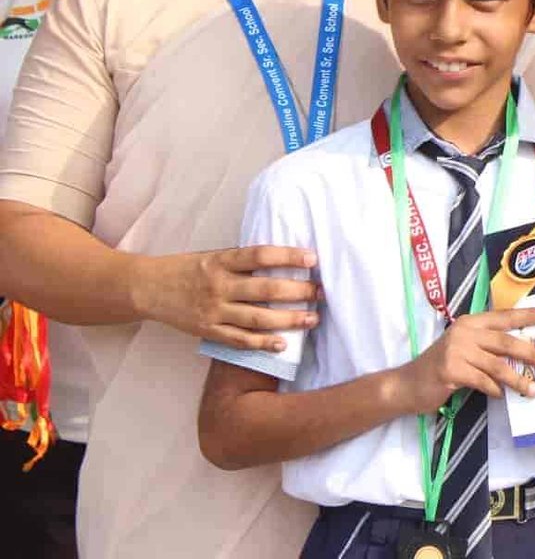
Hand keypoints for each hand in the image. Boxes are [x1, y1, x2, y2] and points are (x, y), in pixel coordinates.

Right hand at [130, 246, 320, 350]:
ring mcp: (213, 311)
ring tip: (313, 318)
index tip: (312, 259)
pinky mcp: (207, 331)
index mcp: (221, 260)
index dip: (288, 257)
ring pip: (257, 318)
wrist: (147, 287)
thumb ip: (243, 260)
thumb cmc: (188, 268)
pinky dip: (262, 343)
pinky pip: (239, 340)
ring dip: (289, 320)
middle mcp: (218, 285)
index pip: (261, 256)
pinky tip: (284, 343)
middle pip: (265, 290)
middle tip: (322, 292)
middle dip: (298, 292)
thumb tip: (285, 259)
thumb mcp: (213, 255)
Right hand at [394, 307, 534, 414]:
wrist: (406, 385)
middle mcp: (465, 331)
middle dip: (532, 354)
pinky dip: (495, 389)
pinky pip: (483, 381)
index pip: (506, 316)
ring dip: (519, 379)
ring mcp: (456, 350)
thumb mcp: (465, 350)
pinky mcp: (451, 370)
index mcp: (471, 322)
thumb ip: (489, 348)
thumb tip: (525, 354)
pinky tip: (501, 395)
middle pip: (507, 341)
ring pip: (498, 364)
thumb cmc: (440, 368)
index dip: (530, 316)